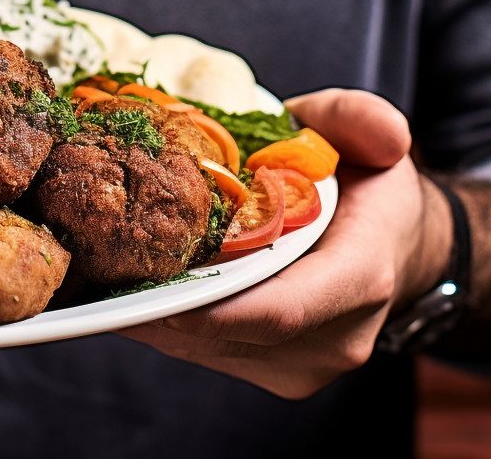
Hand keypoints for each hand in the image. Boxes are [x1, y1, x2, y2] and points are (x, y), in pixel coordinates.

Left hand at [117, 88, 449, 398]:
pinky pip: (205, 350)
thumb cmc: (369, 188)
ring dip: (153, 312)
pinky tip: (136, 281)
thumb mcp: (368, 138)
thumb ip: (361, 119)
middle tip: (99, 262)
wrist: (391, 247)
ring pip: (206, 346)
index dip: (213, 308)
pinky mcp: (273, 372)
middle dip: (159, 302)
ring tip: (108, 265)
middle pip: (227, 332)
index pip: (283, 310)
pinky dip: (166, 319)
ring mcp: (301, 365)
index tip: (151, 291)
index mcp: (361, 278)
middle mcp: (334, 337)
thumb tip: (382, 133)